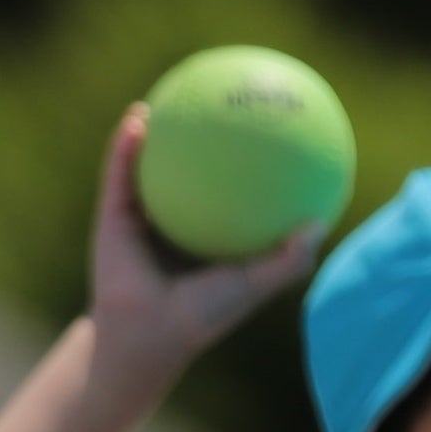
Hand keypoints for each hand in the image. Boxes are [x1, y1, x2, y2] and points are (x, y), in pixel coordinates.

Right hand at [85, 107, 321, 395]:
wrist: (146, 336)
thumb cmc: (204, 316)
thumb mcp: (255, 284)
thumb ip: (289, 259)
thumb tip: (319, 222)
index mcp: (206, 235)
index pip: (227, 190)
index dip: (243, 162)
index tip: (261, 132)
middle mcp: (173, 222)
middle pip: (186, 171)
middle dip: (198, 137)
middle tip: (219, 103)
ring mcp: (139, 218)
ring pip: (145, 165)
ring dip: (152, 131)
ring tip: (168, 95)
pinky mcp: (112, 216)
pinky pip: (119, 172)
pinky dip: (125, 145)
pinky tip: (139, 116)